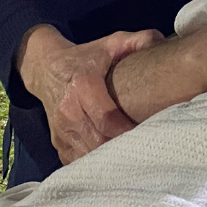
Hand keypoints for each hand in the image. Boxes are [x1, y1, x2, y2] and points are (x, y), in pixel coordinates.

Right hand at [19, 25, 163, 163]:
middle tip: (147, 149)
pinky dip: (96, 165)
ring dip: (110, 160)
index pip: (107, 118)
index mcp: (83, 86)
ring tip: (134, 158)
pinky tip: (115, 163)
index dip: (128, 131)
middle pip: (99, 142)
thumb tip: (160, 41)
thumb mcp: (110, 43)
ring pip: (88, 156)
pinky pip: (78, 162)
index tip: (150, 134)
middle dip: (123, 149)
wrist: (45, 68)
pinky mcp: (58, 143)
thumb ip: (137, 41)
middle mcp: (69, 112)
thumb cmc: (85, 58)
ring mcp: (61, 131)